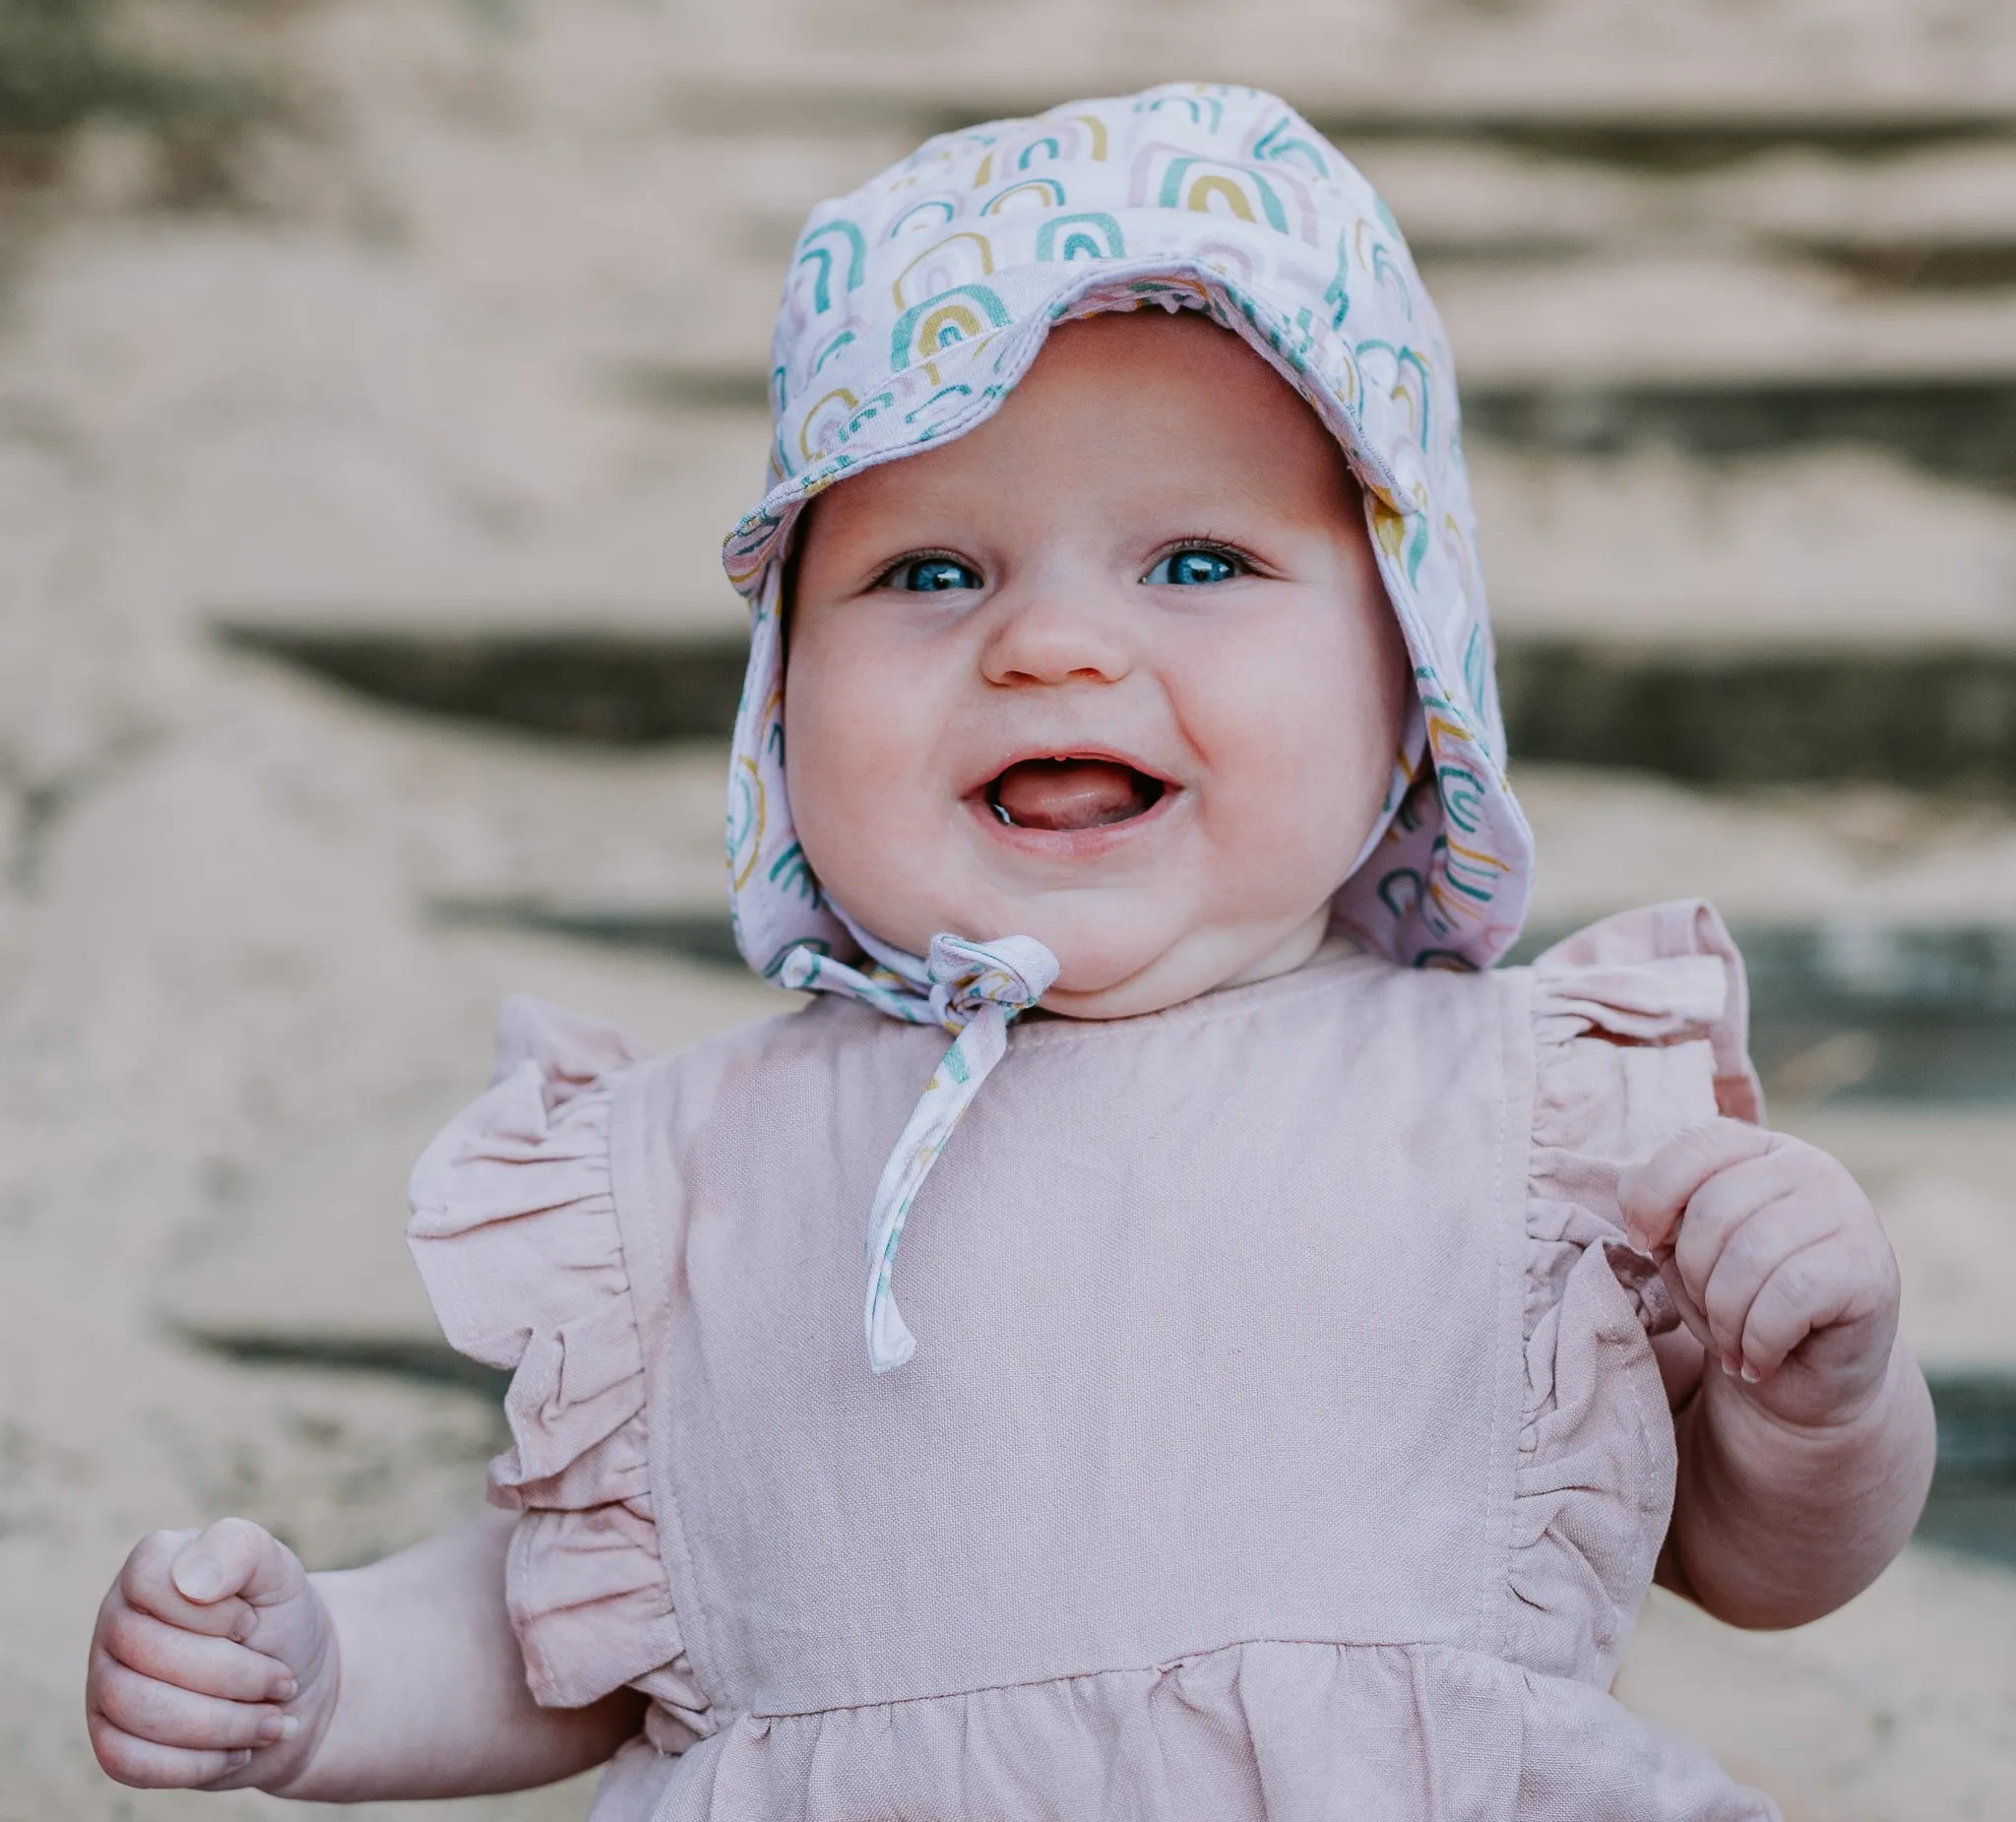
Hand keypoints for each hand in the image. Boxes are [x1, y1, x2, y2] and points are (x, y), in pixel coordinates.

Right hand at [87, 1517, 337, 1790]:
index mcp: (150, 1568)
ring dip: (222, 1723)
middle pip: (148, 1652)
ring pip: (137, 1709)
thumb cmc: (282, 1622)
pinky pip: (127, 1761)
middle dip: (234, 1675)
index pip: (148, 1579)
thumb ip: (241, 1549)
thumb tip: (188, 1579)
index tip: (253, 1621)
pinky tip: (237, 1751)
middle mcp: (117, 1621)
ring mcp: (105, 1681)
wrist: (294, 1692)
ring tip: (271, 1721)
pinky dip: (196, 1763)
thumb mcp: (279, 1573)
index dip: (210, 1609)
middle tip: (283, 1682)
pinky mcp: (110, 1740)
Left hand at [1618, 1118, 1901, 1431]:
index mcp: (1761, 1149)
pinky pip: (1787, 1298)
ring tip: (1733, 1342)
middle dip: (1693, 1276)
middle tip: (1709, 1312)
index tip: (1643, 1241)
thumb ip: (1657, 1209)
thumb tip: (1630, 1190)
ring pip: (1748, 1258)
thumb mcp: (1685, 1248)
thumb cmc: (1740, 1301)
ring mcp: (1848, 1212)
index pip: (1693, 1145)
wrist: (1810, 1379)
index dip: (1653, 1196)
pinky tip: (1761, 1359)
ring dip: (1724, 1317)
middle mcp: (1810, 1166)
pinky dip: (1758, 1340)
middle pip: (1713, 1211)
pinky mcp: (1869, 1268)